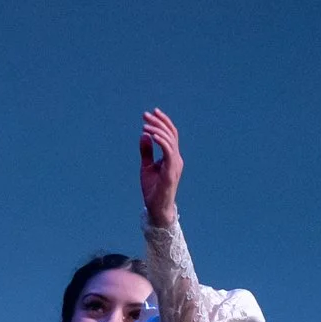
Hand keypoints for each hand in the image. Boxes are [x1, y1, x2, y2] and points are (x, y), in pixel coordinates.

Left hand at [138, 108, 182, 226]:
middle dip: (158, 122)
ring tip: (145, 125)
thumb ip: (146, 152)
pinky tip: (152, 135)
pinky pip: (169, 153)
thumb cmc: (153, 189)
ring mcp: (175, 165)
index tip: (152, 112)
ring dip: (157, 130)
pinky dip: (161, 142)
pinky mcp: (171, 172)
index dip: (163, 122)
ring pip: (170, 141)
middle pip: (171, 134)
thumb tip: (144, 135)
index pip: (171, 134)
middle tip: (145, 115)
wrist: (156, 208)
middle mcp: (176, 159)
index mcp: (172, 157)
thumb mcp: (146, 167)